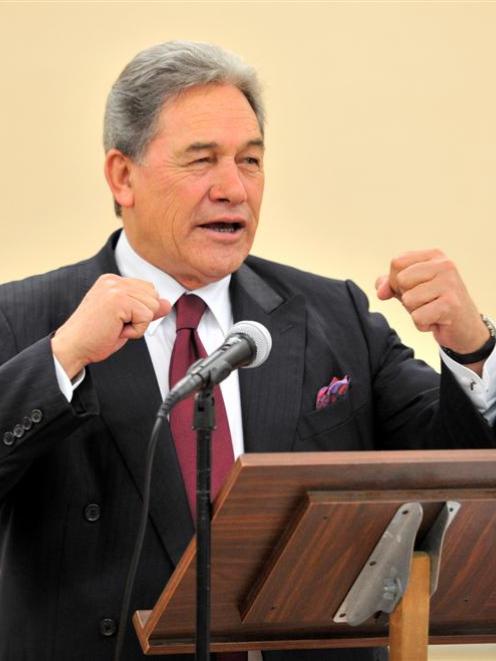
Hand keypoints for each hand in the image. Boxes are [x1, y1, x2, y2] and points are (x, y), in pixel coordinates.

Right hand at [51, 274, 170, 378]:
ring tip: (115, 327)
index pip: (148, 290)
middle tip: (116, 325)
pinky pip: (146, 317)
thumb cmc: (94, 336)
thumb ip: (146, 309)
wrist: (72, 347)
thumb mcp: (125, 320)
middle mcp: (114, 280)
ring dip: (138, 324)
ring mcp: (115, 288)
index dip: (140, 311)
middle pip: (153, 296)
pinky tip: (115, 331)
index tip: (117, 320)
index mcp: (112, 281)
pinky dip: (135, 331)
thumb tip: (167, 303)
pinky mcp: (118, 300)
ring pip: (152, 306)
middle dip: (142, 317)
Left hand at [375, 249, 488, 357]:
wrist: (465, 328)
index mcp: (434, 256)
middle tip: (425, 302)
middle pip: (400, 280)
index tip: (413, 289)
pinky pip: (417, 317)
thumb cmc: (434, 304)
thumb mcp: (410, 289)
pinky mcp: (451, 305)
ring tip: (431, 310)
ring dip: (415, 312)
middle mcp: (444, 265)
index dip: (395, 281)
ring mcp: (450, 284)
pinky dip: (422, 325)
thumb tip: (380, 291)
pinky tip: (437, 321)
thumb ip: (390, 284)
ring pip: (408, 299)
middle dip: (406, 297)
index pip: (397, 262)